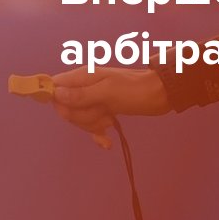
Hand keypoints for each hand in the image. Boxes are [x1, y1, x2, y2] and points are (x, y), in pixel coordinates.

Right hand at [51, 66, 170, 149]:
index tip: (71, 111)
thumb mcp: (108, 92)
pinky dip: (99, 135)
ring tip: (111, 118)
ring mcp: (96, 100)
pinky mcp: (106, 110)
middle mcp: (86, 87)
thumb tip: (56, 93)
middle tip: (103, 112)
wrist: (163, 94)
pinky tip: (107, 143)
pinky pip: (93, 126)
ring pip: (80, 119)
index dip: (58, 102)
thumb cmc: (137, 90)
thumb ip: (82, 94)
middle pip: (67, 108)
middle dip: (83, 116)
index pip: (55, 88)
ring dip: (94, 124)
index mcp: (84, 76)